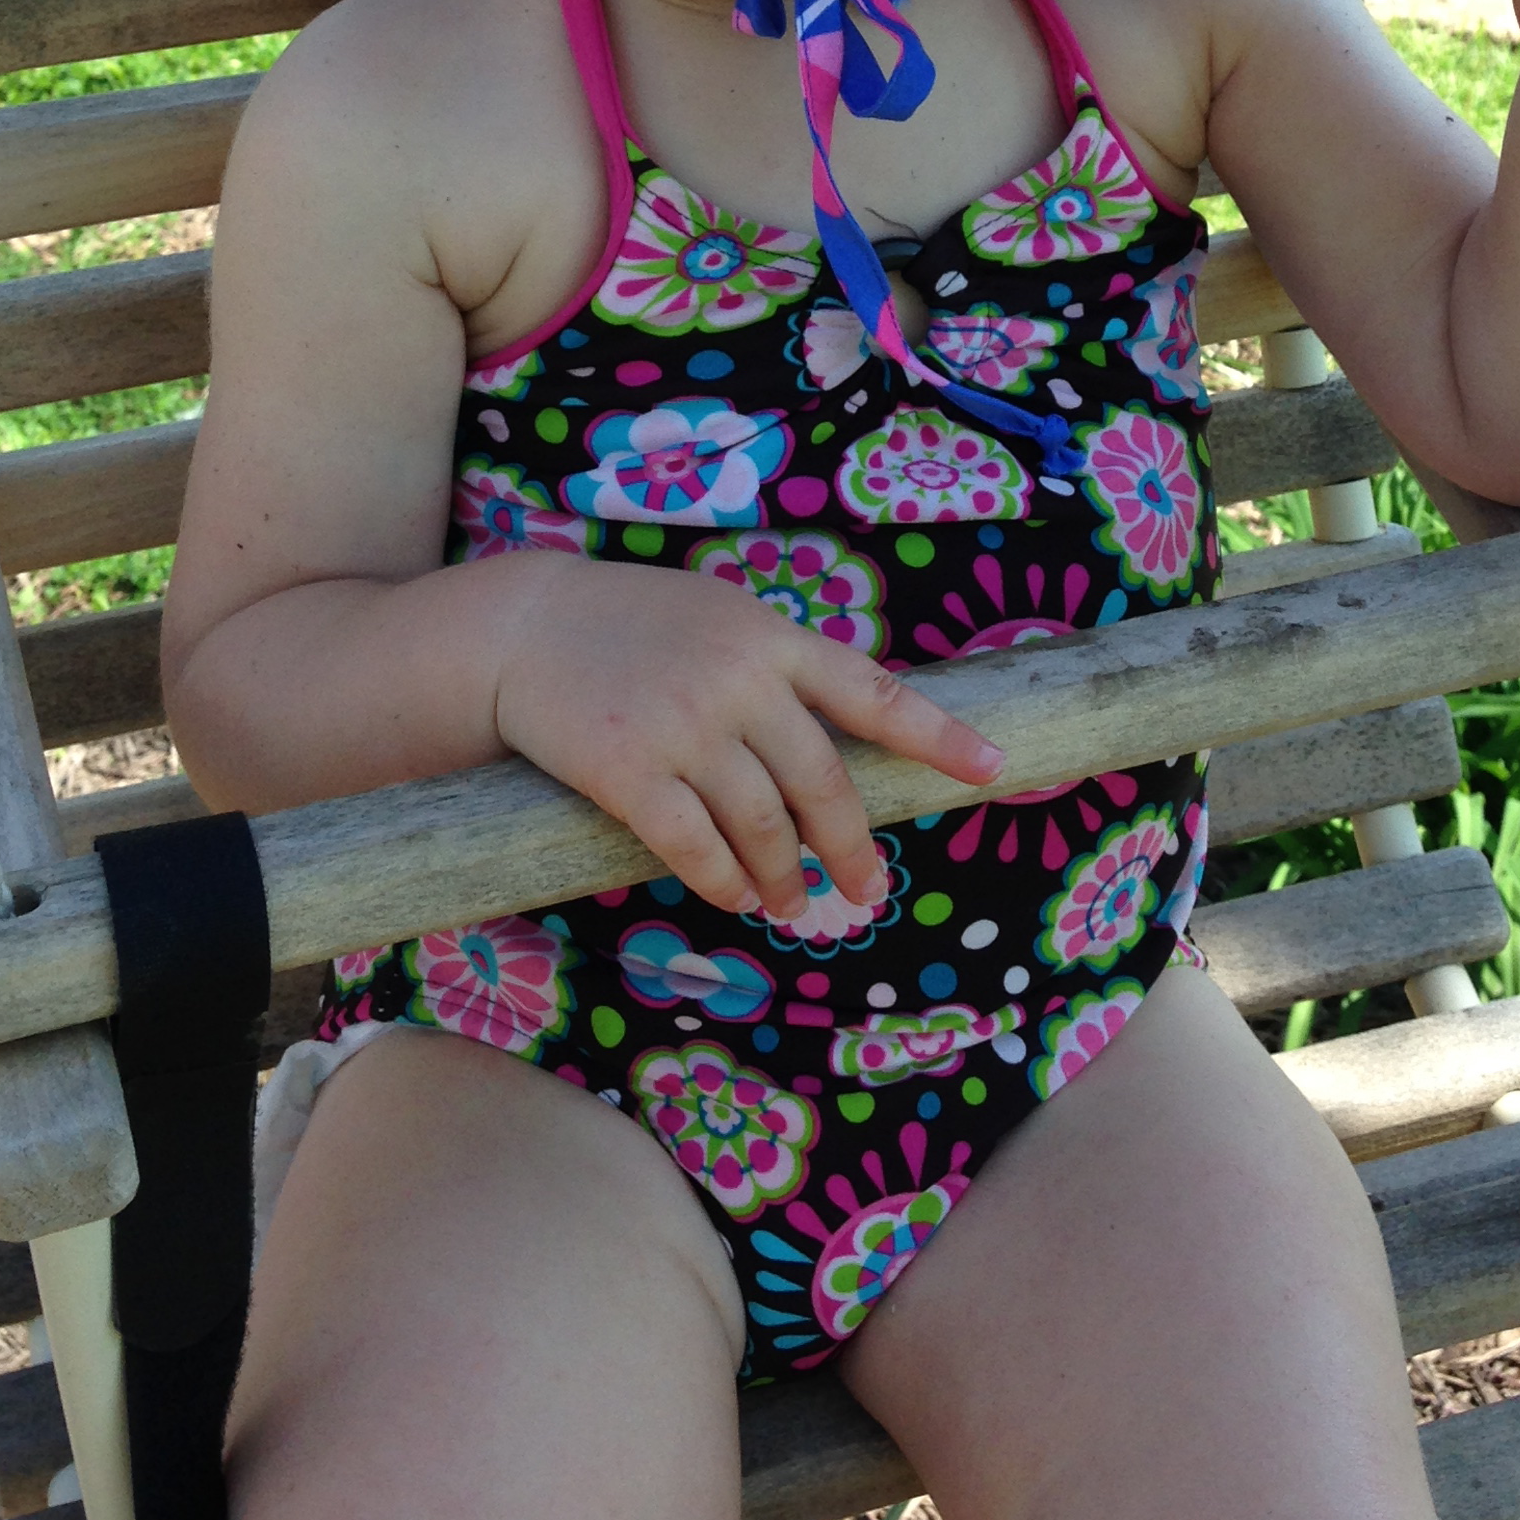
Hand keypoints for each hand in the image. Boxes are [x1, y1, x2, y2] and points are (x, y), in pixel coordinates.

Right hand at [484, 558, 1003, 921]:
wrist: (526, 626)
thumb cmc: (634, 626)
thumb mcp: (721, 617)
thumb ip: (781, 667)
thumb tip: (848, 736)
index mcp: (772, 637)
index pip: (873, 692)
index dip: (938, 735)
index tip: (992, 767)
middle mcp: (739, 679)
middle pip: (821, 784)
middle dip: (852, 848)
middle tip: (868, 890)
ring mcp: (684, 726)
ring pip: (763, 826)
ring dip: (786, 877)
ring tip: (792, 901)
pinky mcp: (628, 771)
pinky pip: (695, 848)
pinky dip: (725, 882)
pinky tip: (737, 895)